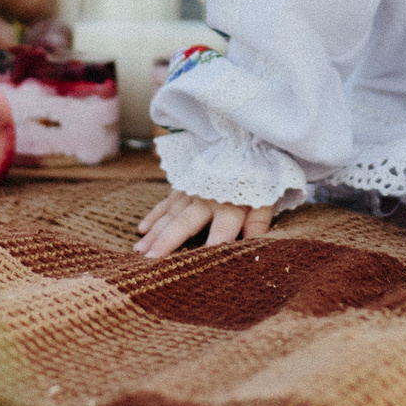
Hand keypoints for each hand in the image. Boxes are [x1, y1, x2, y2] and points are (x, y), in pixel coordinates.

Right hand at [133, 190, 275, 258]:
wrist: (243, 144)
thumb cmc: (256, 179)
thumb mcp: (265, 198)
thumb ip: (258, 222)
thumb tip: (253, 245)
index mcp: (231, 205)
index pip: (223, 229)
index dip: (213, 244)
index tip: (199, 262)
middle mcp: (208, 199)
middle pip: (186, 222)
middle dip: (168, 240)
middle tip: (151, 259)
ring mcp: (193, 192)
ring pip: (170, 214)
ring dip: (155, 232)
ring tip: (140, 251)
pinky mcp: (184, 186)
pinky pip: (166, 202)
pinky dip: (154, 215)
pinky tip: (142, 230)